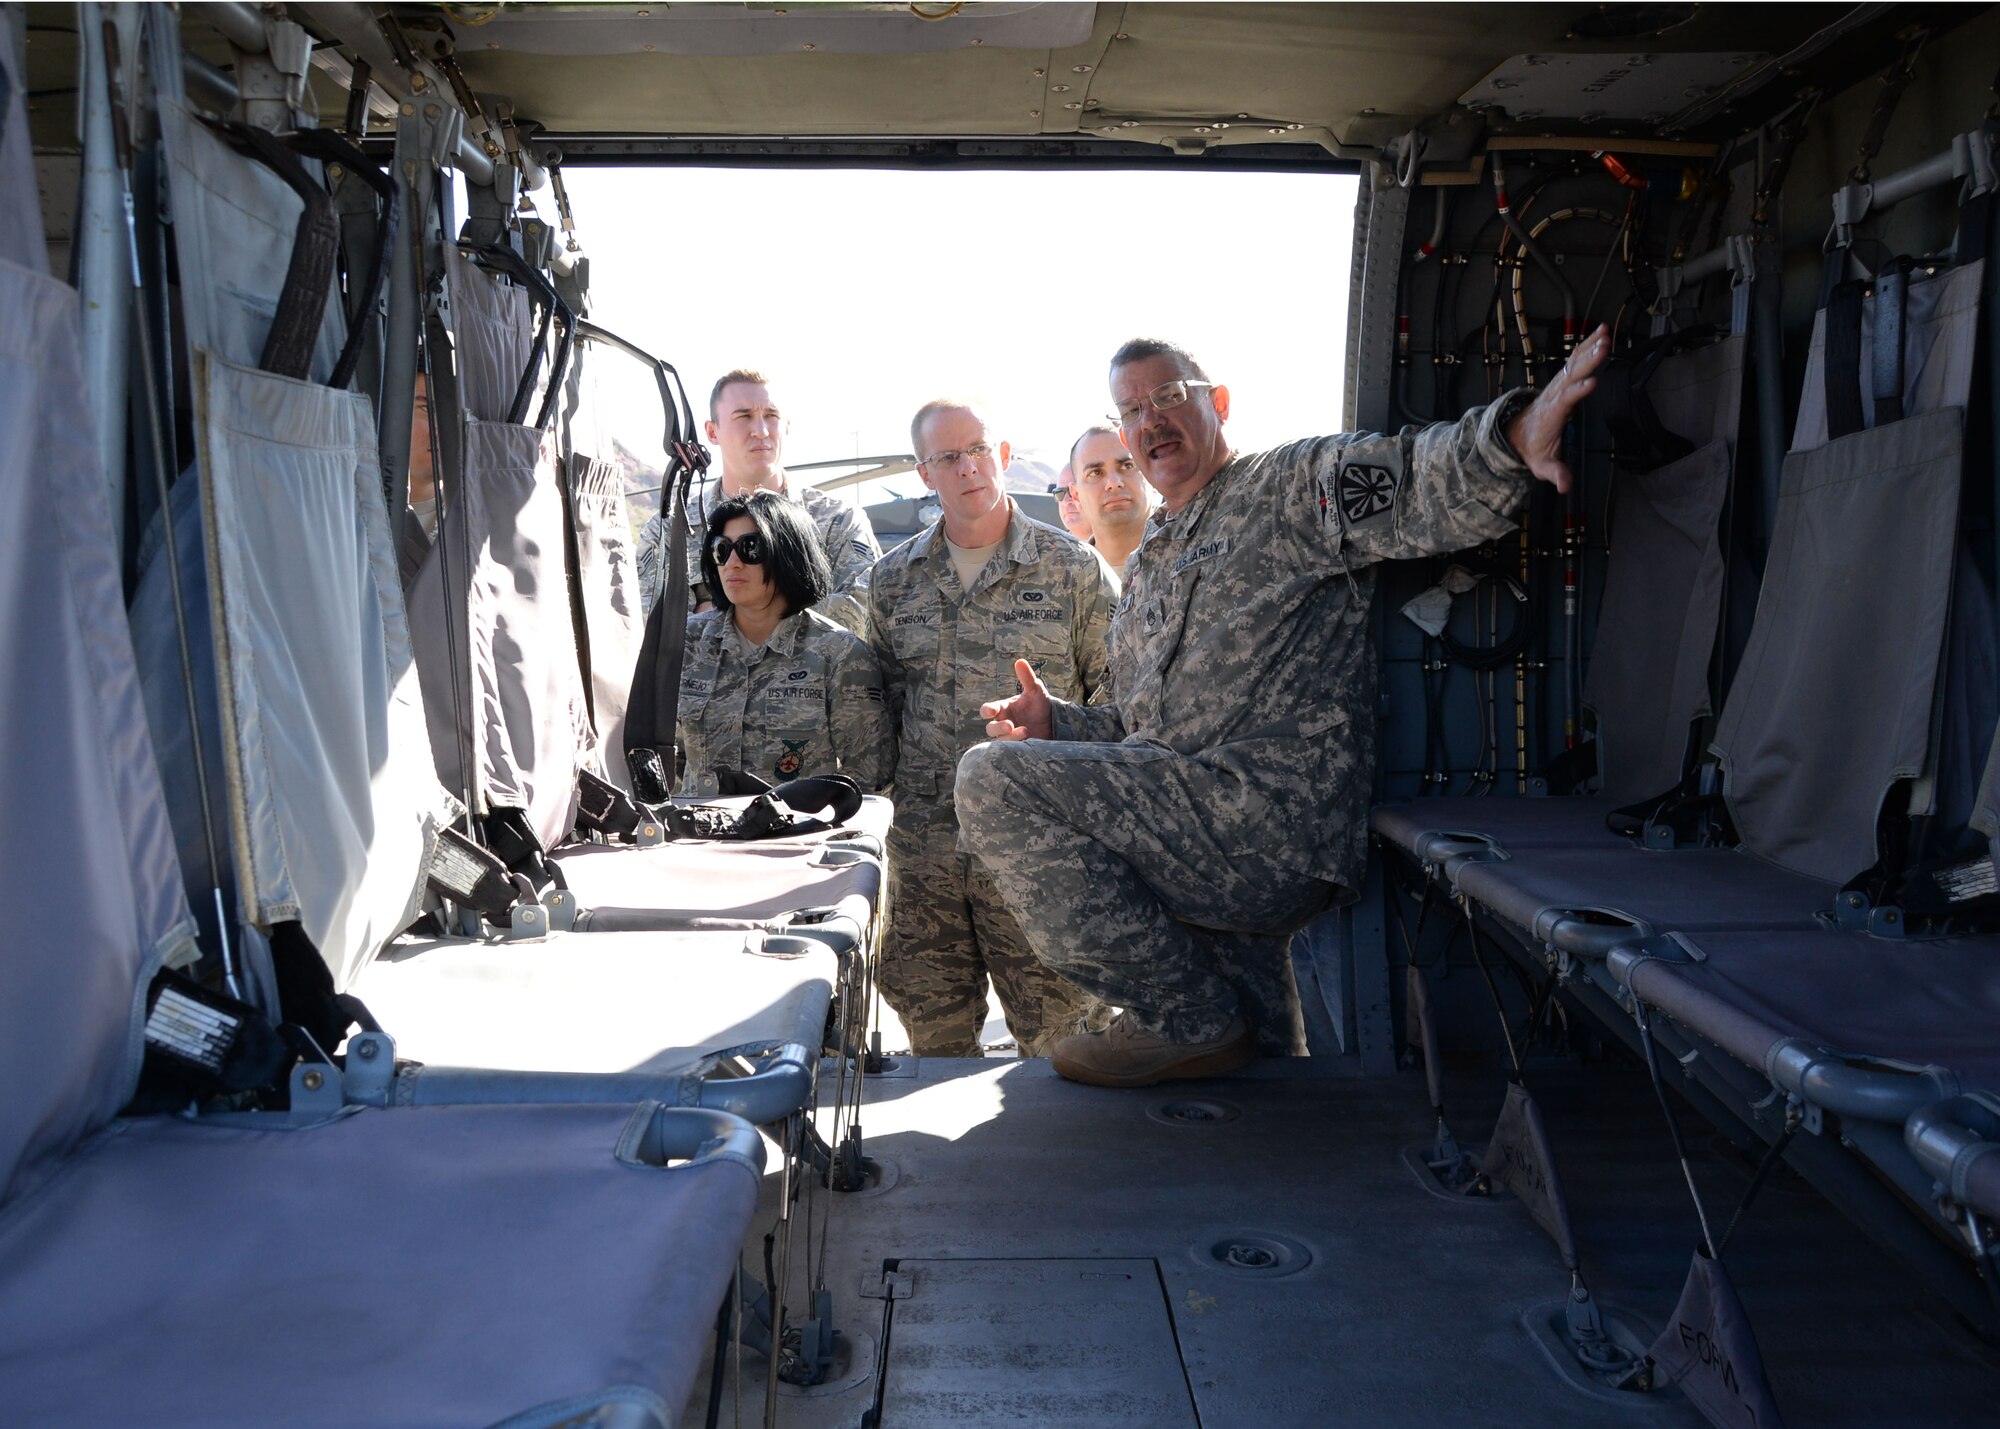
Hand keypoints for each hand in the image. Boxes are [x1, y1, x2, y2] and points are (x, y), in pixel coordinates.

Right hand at [981, 659, 1050, 741]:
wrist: (1055, 723)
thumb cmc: (1041, 705)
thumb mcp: (1036, 690)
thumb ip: (1027, 678)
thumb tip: (1020, 661)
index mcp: (1003, 708)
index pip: (987, 710)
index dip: (987, 711)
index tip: (992, 711)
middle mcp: (1003, 723)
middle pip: (990, 728)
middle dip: (998, 727)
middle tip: (1010, 725)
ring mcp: (1010, 737)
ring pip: (1000, 740)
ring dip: (1010, 737)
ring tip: (1025, 731)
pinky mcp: (1018, 747)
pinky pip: (1011, 749)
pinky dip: (1017, 744)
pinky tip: (1028, 739)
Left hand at [1505, 324, 1609, 493]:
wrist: (1516, 435)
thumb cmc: (1532, 449)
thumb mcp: (1541, 466)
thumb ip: (1554, 474)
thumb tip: (1565, 486)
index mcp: (1551, 415)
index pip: (1564, 401)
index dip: (1576, 392)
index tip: (1591, 383)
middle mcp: (1553, 395)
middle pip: (1571, 376)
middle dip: (1587, 362)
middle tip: (1603, 347)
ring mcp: (1557, 385)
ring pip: (1573, 363)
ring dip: (1589, 348)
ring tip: (1605, 334)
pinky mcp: (1561, 380)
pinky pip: (1574, 359)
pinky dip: (1586, 345)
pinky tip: (1600, 333)